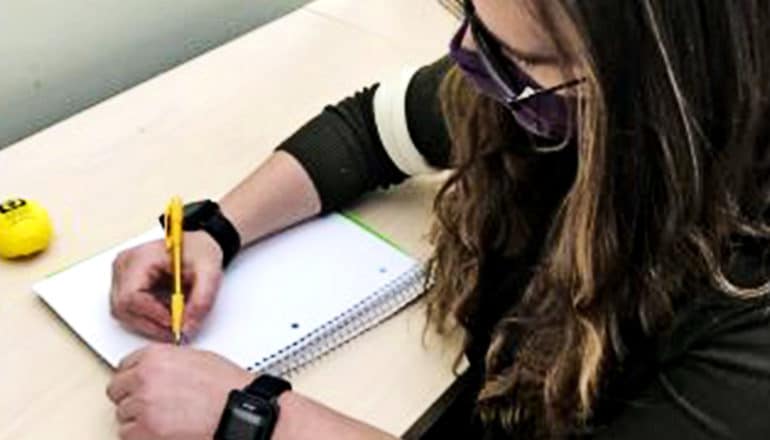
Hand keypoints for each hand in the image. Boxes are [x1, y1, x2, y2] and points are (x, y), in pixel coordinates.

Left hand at [106, 344, 254, 439]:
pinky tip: (162, 431)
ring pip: (122, 415)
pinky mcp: (144, 431)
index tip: (137, 384)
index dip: (133, 377)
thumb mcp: (197, 359)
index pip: (124, 365)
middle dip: (131, 397)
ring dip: (138, 419)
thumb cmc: (227, 388)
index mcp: (156, 356)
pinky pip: (128, 435)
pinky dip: (142, 436)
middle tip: (149, 404)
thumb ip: (168, 363)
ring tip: (163, 419)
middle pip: (117, 390)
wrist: (238, 412)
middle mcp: (144, 378)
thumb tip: (158, 371)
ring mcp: (142, 406)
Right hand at [110, 231, 223, 340]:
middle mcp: (124, 267)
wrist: (198, 244)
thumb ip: (203, 300)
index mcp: (140, 258)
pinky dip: (148, 318)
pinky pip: (129, 311)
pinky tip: (167, 315)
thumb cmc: (199, 251)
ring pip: (124, 314)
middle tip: (178, 330)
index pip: (131, 296)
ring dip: (149, 324)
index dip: (152, 315)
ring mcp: (121, 276)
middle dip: (151, 324)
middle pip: (123, 308)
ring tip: (175, 321)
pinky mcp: (125, 285)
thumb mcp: (209, 272)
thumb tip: (189, 326)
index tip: (175, 325)